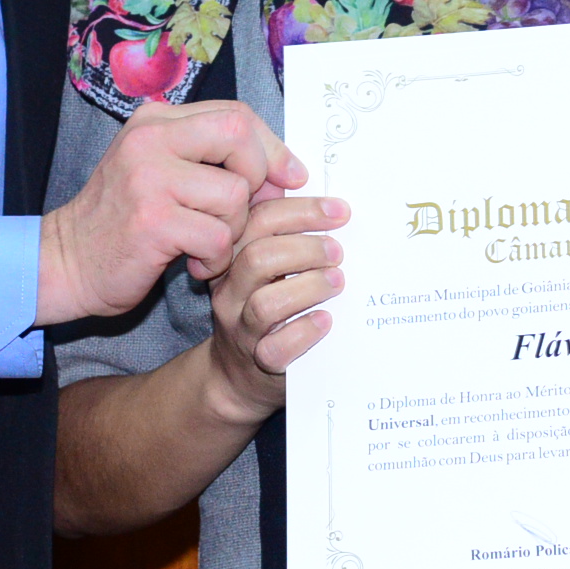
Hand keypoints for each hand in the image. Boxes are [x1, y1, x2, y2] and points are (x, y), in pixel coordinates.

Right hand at [39, 101, 304, 325]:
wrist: (66, 262)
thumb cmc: (122, 221)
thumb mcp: (160, 170)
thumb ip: (211, 158)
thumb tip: (285, 171)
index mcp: (155, 119)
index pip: (235, 113)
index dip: (270, 146)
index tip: (287, 176)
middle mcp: (150, 139)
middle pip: (239, 136)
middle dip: (258, 179)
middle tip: (244, 214)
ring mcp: (149, 178)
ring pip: (234, 195)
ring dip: (234, 231)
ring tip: (208, 245)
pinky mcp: (153, 221)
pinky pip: (219, 237)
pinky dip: (217, 260)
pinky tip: (195, 264)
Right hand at [201, 196, 348, 424]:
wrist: (237, 374)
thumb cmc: (262, 307)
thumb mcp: (262, 266)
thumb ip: (279, 229)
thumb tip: (317, 193)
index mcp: (232, 256)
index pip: (258, 221)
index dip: (301, 210)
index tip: (339, 211)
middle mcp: (230, 290)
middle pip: (258, 258)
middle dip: (306, 248)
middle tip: (338, 251)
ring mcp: (242, 328)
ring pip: (266, 303)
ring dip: (309, 287)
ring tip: (337, 281)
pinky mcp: (259, 362)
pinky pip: (276, 348)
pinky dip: (305, 331)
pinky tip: (326, 320)